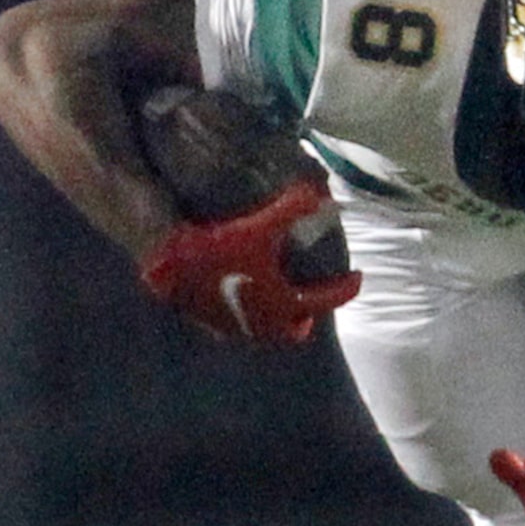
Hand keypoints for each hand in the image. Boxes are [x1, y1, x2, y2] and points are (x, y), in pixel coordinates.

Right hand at [142, 180, 362, 346]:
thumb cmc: (217, 250)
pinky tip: (241, 295)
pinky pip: (237, 327)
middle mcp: (262, 325)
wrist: (167, 265)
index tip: (357, 278)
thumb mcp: (258, 227)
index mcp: (282, 305)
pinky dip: (247, 315)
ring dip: (275, 318)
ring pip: (264, 331)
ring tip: (276, 296)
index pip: (327, 301)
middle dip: (304, 318)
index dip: (347, 288)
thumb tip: (319, 193)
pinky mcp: (210, 325)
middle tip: (310, 302)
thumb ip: (292, 210)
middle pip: (294, 332)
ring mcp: (235, 329)